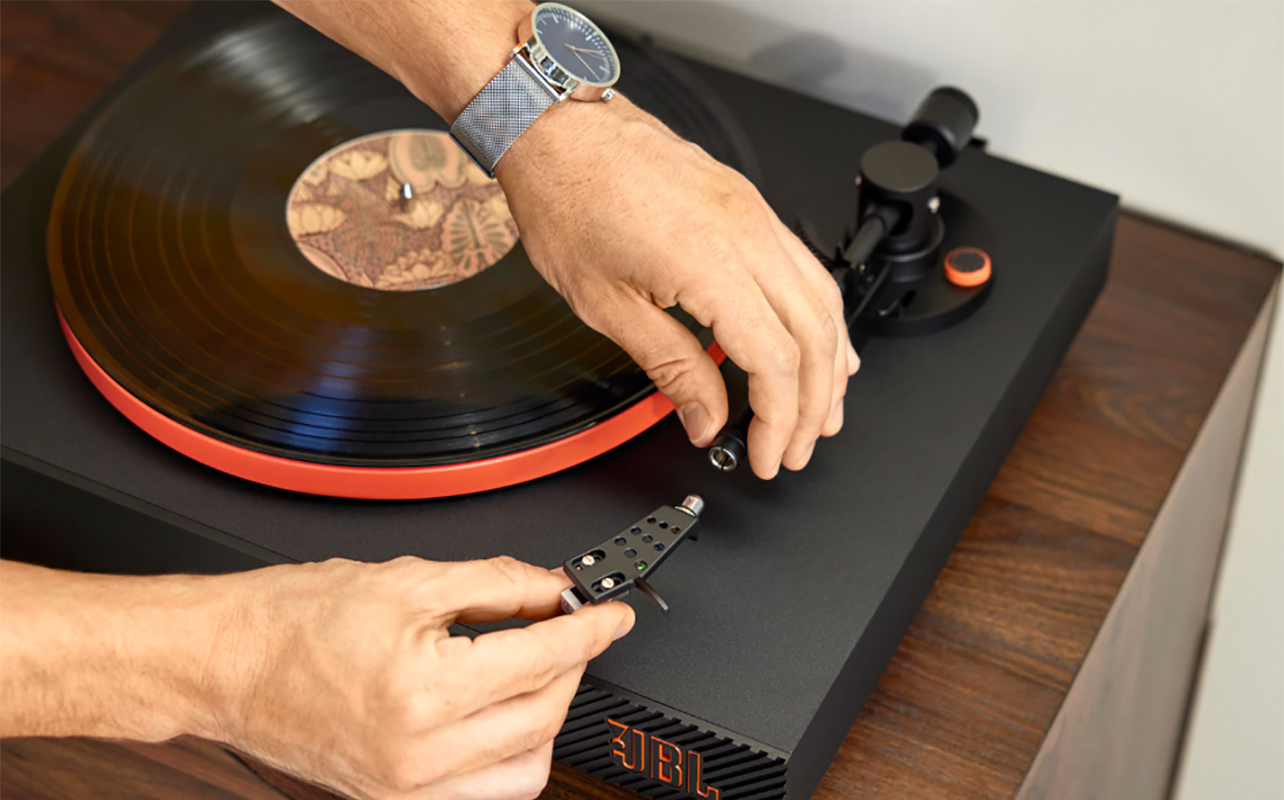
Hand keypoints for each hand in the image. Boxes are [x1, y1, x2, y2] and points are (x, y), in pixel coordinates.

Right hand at [203, 557, 632, 799]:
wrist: (228, 661)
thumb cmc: (295, 620)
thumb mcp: (408, 581)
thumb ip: (497, 584)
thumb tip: (552, 588)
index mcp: (423, 691)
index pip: (543, 660)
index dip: (590, 629)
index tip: (611, 615)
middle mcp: (418, 753)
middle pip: (544, 714)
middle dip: (570, 664)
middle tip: (567, 625)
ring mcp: (406, 789)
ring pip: (526, 769)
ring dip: (547, 718)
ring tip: (535, 672)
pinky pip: (485, 795)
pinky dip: (510, 759)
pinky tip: (503, 719)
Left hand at [497, 97, 858, 478]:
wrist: (558, 128)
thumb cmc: (568, 199)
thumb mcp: (606, 304)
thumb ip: (670, 368)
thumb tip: (704, 419)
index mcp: (710, 262)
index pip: (775, 362)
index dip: (778, 421)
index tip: (767, 456)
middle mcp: (746, 233)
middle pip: (814, 337)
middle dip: (812, 405)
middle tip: (796, 448)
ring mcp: (754, 214)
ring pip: (822, 301)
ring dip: (831, 364)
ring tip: (823, 411)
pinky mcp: (749, 206)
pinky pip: (806, 269)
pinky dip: (820, 317)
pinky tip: (823, 342)